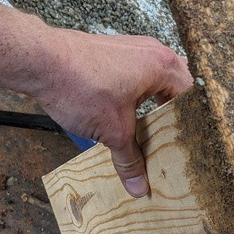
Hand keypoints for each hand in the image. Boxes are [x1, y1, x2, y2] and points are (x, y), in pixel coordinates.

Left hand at [35, 29, 192, 197]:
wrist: (41, 61)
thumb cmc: (79, 85)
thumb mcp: (112, 131)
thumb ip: (130, 159)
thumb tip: (139, 185)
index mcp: (163, 66)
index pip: (193, 96)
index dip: (193, 122)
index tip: (188, 143)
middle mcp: (152, 52)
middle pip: (176, 87)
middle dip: (174, 113)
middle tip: (171, 139)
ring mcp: (131, 49)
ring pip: (155, 80)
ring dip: (154, 103)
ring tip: (150, 129)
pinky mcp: (112, 53)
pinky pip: (135, 75)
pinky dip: (136, 94)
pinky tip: (126, 113)